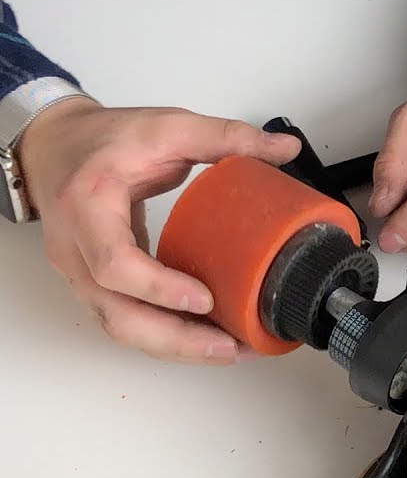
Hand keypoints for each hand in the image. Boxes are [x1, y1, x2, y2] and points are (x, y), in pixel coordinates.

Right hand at [18, 99, 300, 363]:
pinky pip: (125, 320)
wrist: (53, 145)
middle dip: (176, 339)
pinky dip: (164, 337)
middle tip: (228, 346)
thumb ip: (226, 136)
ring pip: (119, 326)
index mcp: (88, 205)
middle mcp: (75, 248)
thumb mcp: (166, 127)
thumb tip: (284, 147)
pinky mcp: (93, 284)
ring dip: (175, 347)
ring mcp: (79, 272)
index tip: (204, 298)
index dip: (158, 288)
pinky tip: (205, 339)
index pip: (113, 262)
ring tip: (228, 350)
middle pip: (117, 314)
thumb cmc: (101, 139)